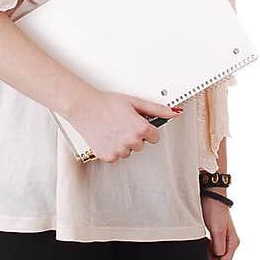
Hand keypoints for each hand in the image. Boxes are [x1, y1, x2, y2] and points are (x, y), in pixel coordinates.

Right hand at [70, 92, 184, 162]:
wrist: (84, 107)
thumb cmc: (107, 103)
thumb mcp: (135, 102)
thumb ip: (158, 110)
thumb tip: (175, 113)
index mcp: (140, 129)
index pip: (155, 137)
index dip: (146, 129)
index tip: (136, 123)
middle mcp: (131, 141)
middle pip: (141, 145)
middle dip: (134, 136)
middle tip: (121, 124)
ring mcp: (119, 150)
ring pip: (129, 151)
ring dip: (123, 143)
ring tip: (112, 129)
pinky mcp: (108, 156)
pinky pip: (116, 156)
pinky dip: (112, 148)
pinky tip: (107, 136)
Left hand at [201, 195, 238, 259]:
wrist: (211, 196)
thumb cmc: (214, 210)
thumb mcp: (217, 230)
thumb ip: (219, 247)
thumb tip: (218, 259)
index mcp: (233, 243)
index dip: (212, 259)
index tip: (207, 247)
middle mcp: (231, 243)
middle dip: (209, 255)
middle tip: (205, 242)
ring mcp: (225, 240)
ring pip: (216, 255)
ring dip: (207, 250)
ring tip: (205, 238)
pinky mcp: (219, 236)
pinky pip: (213, 249)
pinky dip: (206, 246)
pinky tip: (205, 238)